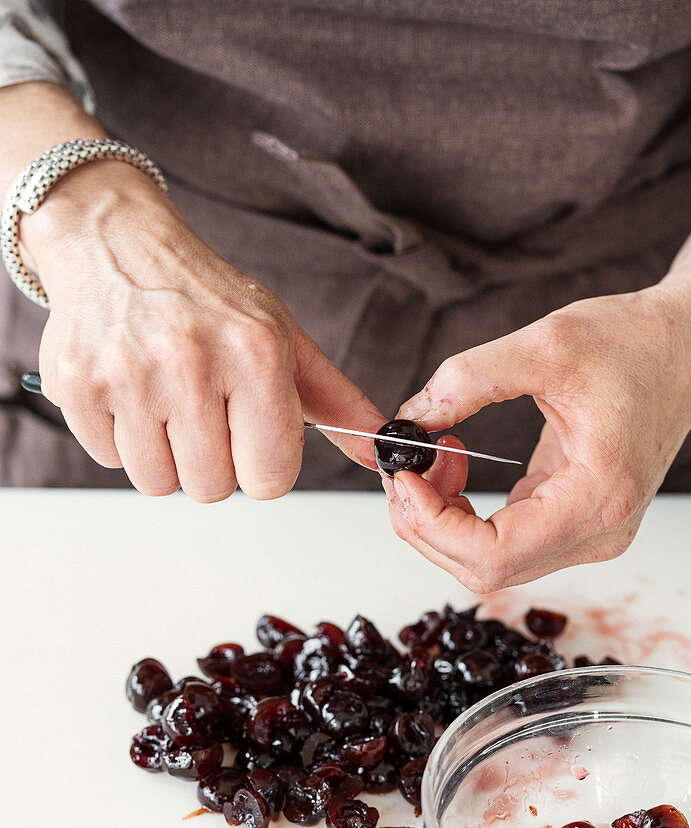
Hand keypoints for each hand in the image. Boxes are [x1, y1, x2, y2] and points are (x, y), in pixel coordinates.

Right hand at [23, 161, 382, 501]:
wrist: (120, 246)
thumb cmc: (209, 300)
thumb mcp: (284, 339)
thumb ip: (337, 402)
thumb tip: (384, 451)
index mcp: (255, 354)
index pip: (270, 479)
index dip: (261, 465)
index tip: (250, 435)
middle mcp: (191, 362)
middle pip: (212, 489)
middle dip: (212, 461)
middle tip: (203, 413)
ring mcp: (128, 374)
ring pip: (158, 482)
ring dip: (164, 455)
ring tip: (165, 401)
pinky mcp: (77, 384)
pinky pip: (108, 460)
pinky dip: (120, 437)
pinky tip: (130, 392)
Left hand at [382, 282, 690, 591]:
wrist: (683, 344)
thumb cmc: (634, 342)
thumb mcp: (545, 343)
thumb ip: (469, 378)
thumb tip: (410, 419)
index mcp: (599, 496)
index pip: (495, 554)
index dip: (433, 526)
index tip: (403, 477)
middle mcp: (600, 531)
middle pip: (486, 570)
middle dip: (428, 526)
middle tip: (405, 468)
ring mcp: (592, 534)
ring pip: (492, 564)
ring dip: (444, 521)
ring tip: (435, 459)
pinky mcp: (579, 524)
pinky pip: (506, 542)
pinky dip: (466, 516)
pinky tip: (456, 467)